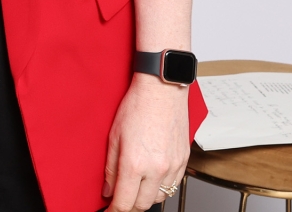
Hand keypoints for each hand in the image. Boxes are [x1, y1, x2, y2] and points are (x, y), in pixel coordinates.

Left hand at [102, 75, 190, 211]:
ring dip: (146, 198)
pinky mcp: (183, 161)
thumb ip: (110, 168)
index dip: (115, 210)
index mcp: (134, 163)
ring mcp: (172, 166)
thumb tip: (108, 189)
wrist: (162, 91)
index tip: (110, 210)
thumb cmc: (138, 106)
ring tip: (136, 188)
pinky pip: (173, 186)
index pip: (124, 202)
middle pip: (142, 205)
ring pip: (159, 198)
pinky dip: (161, 188)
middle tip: (121, 199)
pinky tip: (152, 179)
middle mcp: (155, 169)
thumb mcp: (114, 137)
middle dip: (129, 206)